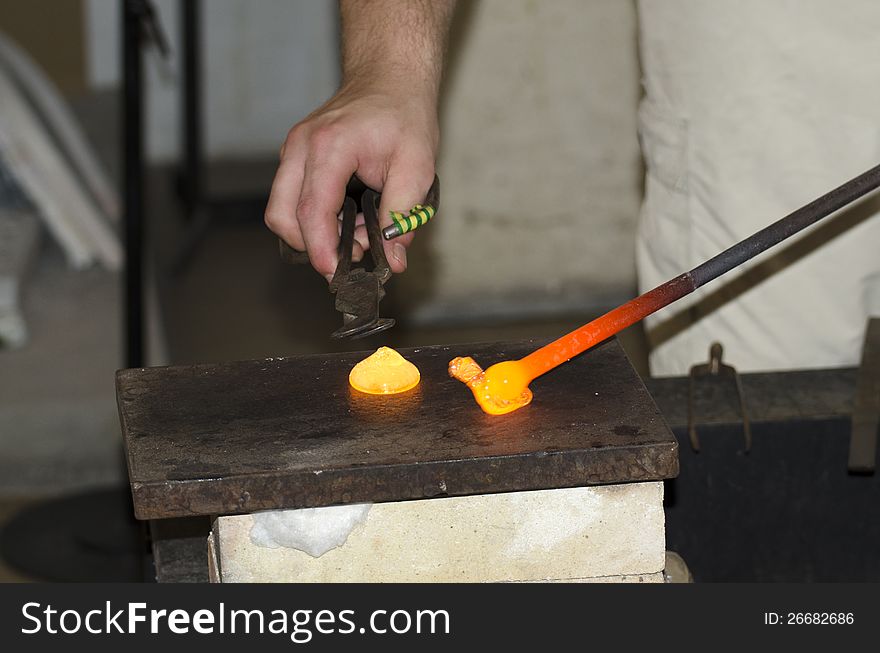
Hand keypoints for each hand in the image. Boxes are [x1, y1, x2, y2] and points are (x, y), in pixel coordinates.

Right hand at [265, 80, 438, 280]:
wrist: (390, 77)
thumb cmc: (404, 114)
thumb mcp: (418, 166)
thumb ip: (403, 215)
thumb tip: (393, 257)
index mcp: (329, 147)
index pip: (311, 211)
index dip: (321, 250)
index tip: (335, 273)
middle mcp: (301, 148)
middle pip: (282, 216)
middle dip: (312, 246)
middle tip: (352, 254)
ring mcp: (293, 151)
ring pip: (281, 210)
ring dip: (313, 233)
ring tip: (356, 232)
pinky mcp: (296, 157)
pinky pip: (291, 199)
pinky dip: (314, 218)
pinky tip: (349, 216)